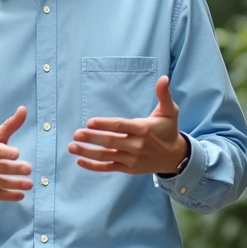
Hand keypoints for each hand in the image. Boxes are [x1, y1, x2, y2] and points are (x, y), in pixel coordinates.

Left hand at [69, 76, 187, 174]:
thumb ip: (164, 95)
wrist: (174, 157)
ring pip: (106, 156)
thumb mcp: (170, 111)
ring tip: (72, 147)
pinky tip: (79, 161)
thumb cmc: (168, 130)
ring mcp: (131, 159)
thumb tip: (164, 78)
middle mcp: (136, 145)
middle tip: (76, 134)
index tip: (89, 122)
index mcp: (143, 129)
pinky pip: (108, 168)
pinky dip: (93, 166)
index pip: (120, 126)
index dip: (104, 124)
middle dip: (91, 138)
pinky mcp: (128, 169)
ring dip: (88, 152)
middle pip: (110, 141)